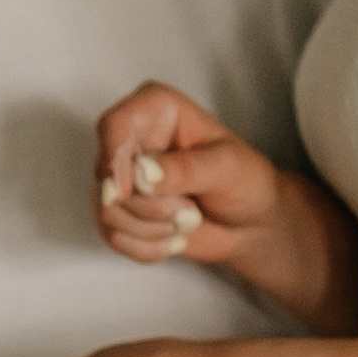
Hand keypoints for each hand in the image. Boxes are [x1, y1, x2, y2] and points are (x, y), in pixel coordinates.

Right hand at [95, 83, 281, 268]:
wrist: (251, 223)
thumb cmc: (245, 181)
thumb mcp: (228, 166)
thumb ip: (186, 168)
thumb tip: (142, 172)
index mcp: (156, 109)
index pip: (114, 124)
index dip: (115, 159)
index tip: (132, 190)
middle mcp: (131, 139)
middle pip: (107, 176)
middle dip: (150, 207)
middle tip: (189, 210)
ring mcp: (121, 177)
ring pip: (108, 211)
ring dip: (153, 229)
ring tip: (187, 221)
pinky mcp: (119, 211)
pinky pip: (112, 236)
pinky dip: (147, 247)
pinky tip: (173, 238)